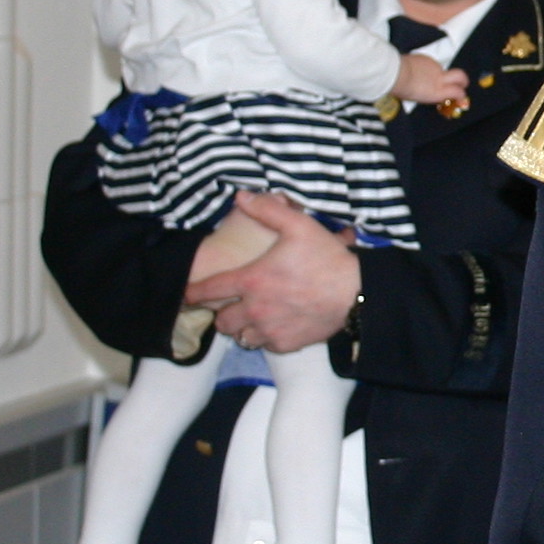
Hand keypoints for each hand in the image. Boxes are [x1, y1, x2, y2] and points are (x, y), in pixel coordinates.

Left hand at [189, 192, 360, 351]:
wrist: (357, 294)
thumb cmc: (326, 259)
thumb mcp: (299, 225)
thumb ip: (267, 210)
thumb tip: (241, 196)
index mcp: (251, 281)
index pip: (208, 291)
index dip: (193, 293)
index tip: (187, 295)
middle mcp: (254, 310)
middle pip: (221, 321)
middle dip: (222, 312)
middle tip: (231, 303)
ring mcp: (269, 330)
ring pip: (240, 336)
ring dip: (241, 327)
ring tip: (250, 317)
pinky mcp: (286, 344)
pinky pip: (263, 346)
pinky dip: (264, 338)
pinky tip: (273, 326)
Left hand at [395, 53, 468, 105]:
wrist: (394, 73)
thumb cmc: (403, 89)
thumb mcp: (420, 98)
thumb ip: (431, 94)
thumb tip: (434, 93)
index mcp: (438, 92)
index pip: (458, 92)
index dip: (461, 94)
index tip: (460, 96)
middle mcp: (440, 78)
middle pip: (460, 76)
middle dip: (463, 80)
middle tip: (462, 84)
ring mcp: (435, 66)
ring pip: (442, 69)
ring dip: (439, 74)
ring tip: (427, 78)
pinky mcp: (427, 58)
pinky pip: (431, 63)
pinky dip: (428, 67)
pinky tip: (419, 70)